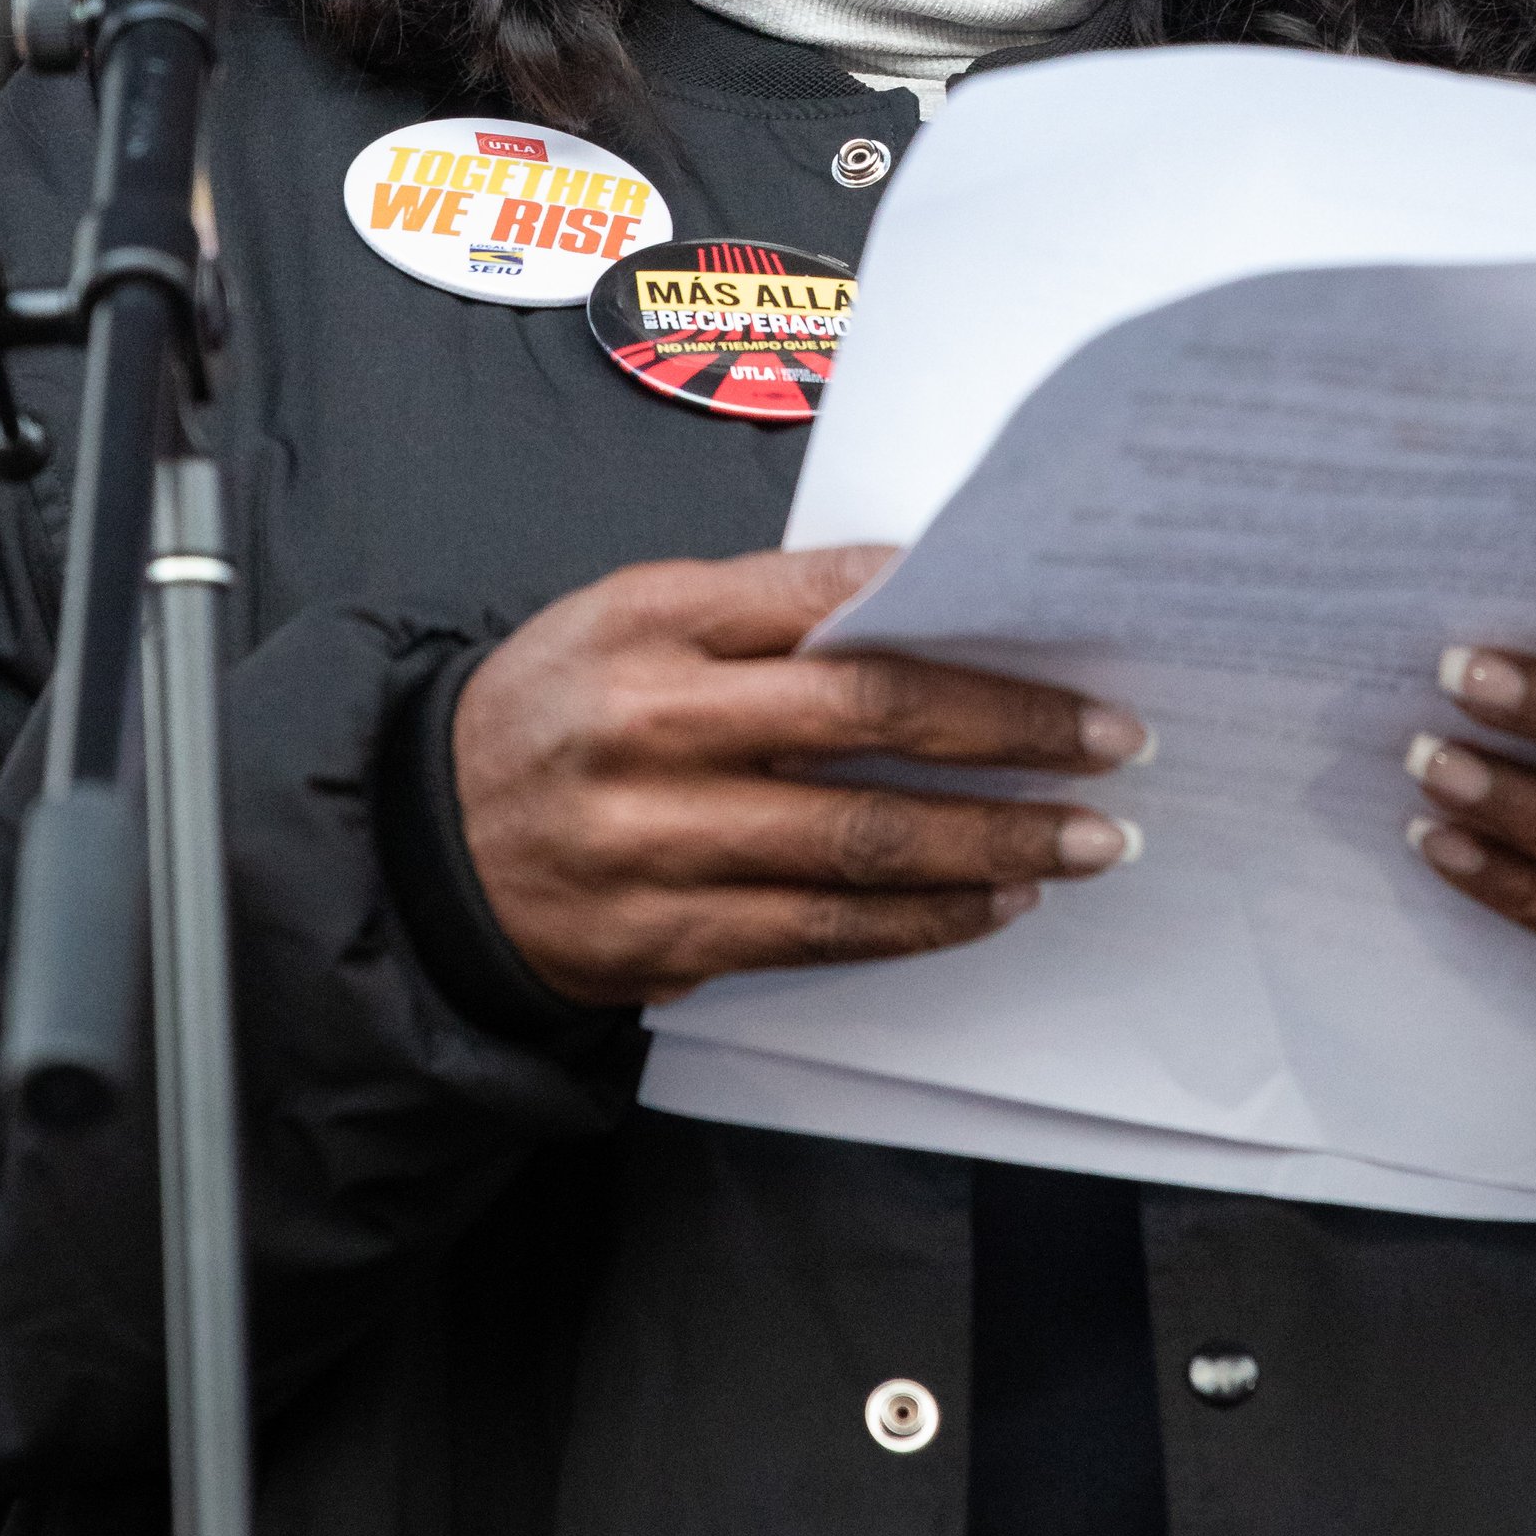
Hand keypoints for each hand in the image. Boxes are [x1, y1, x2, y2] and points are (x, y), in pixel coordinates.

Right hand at [452, 546, 1148, 1005]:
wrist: (426, 842)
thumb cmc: (556, 707)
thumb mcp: (631, 611)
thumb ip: (762, 608)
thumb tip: (917, 599)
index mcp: (654, 621)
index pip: (828, 603)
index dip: (952, 620)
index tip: (1051, 629)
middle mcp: (656, 726)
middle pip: (866, 722)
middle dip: (1008, 733)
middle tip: (1109, 740)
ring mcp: (660, 841)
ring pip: (859, 845)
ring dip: (991, 842)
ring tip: (1082, 838)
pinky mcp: (666, 936)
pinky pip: (820, 934)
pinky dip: (921, 921)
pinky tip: (992, 901)